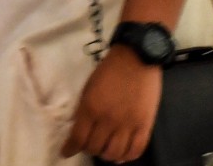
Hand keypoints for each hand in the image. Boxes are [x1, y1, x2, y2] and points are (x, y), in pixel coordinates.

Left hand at [60, 46, 161, 162]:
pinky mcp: (145, 125)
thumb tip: (78, 128)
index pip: (78, 138)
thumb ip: (83, 108)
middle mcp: (108, 120)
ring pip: (114, 154)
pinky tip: (121, 155)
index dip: (70, 149)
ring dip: (107, 155)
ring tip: (105, 149)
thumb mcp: (88, 86)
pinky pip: (136, 150)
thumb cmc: (109, 69)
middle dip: (89, 149)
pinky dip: (127, 158)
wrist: (137, 57)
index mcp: (91, 108)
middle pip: (95, 148)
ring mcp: (128, 124)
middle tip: (90, 144)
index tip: (67, 152)